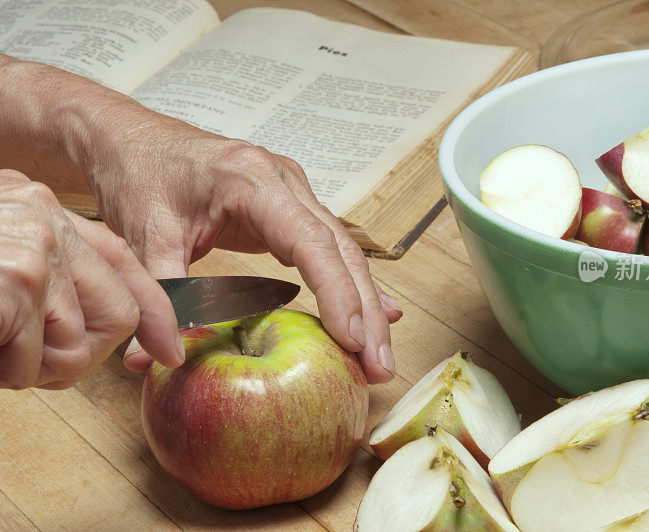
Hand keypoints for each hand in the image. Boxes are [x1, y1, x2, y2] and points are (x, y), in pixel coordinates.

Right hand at [0, 169, 183, 389]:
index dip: (151, 312)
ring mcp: (37, 246)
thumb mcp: (5, 253)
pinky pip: (35, 359)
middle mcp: (48, 221)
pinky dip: (6, 369)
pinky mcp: (17, 276)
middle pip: (118, 312)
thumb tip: (89, 332)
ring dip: (32, 368)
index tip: (170, 350)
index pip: (122, 262)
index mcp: (46, 213)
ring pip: (77, 345)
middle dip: (79, 355)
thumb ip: (51, 281)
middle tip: (30, 363)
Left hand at [87, 105, 400, 382]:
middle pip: (341, 250)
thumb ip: (161, 294)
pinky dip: (349, 285)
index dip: (337, 292)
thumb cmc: (141, 174)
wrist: (134, 139)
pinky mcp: (289, 210)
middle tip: (378, 366)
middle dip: (365, 311)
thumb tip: (157, 357)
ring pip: (343, 252)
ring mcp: (293, 193)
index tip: (354, 339)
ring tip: (378, 358)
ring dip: (364, 305)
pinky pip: (328, 250)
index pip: (310, 241)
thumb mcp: (144, 235)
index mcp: (253, 180)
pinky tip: (377, 313)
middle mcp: (284, 182)